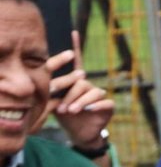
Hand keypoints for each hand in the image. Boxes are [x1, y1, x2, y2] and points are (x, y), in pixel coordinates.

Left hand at [46, 31, 115, 145]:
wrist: (80, 134)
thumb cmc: (66, 117)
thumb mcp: (56, 104)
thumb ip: (54, 93)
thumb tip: (46, 83)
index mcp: (76, 82)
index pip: (77, 62)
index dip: (76, 47)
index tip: (74, 32)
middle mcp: (88, 86)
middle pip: (81, 82)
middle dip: (70, 94)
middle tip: (62, 107)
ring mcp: (99, 96)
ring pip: (92, 92)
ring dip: (80, 101)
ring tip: (71, 111)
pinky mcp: (108, 106)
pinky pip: (104, 101)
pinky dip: (95, 105)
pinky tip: (88, 109)